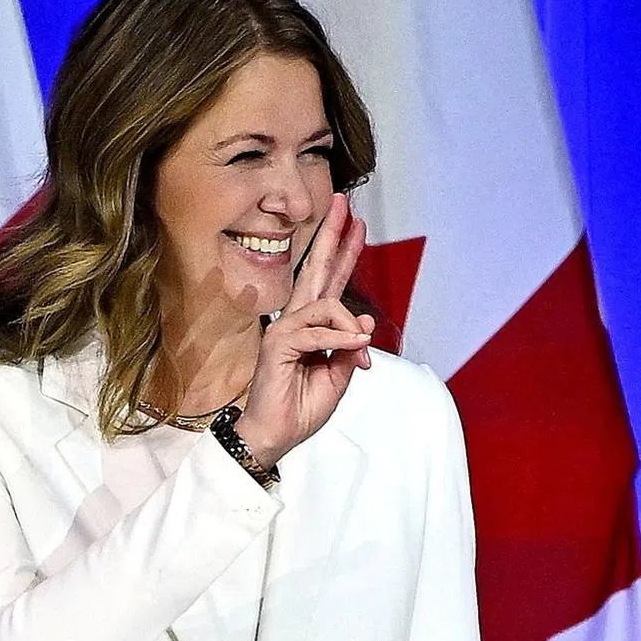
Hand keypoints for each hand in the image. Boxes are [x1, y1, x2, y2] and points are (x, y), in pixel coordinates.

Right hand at [236, 193, 374, 468]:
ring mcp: (284, 330)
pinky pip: (316, 332)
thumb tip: (364, 325)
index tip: (358, 226)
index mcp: (311, 328)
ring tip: (360, 346)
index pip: (330, 283)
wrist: (275, 434)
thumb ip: (350, 349)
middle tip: (346, 205)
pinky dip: (336, 340)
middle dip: (333, 238)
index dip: (344, 254)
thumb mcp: (338, 377)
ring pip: (324, 303)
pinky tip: (351, 350)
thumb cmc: (300, 407)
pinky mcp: (277, 344)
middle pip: (317, 271)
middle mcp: (295, 321)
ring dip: (348, 323)